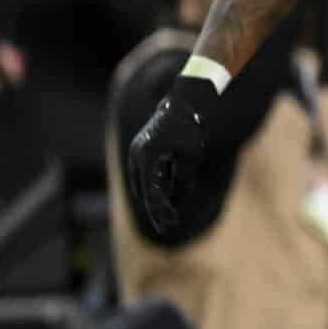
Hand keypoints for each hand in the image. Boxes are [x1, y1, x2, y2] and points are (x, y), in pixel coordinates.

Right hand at [127, 69, 221, 242]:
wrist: (182, 103)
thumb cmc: (188, 129)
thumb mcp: (190, 156)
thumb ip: (182, 179)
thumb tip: (177, 201)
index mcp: (147, 157)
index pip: (150, 192)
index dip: (158, 210)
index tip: (166, 225)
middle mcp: (137, 155)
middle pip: (143, 190)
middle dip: (155, 207)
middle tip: (169, 224)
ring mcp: (137, 153)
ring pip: (143, 183)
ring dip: (155, 198)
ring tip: (170, 214)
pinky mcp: (143, 151)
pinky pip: (147, 175)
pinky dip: (156, 186)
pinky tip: (168, 198)